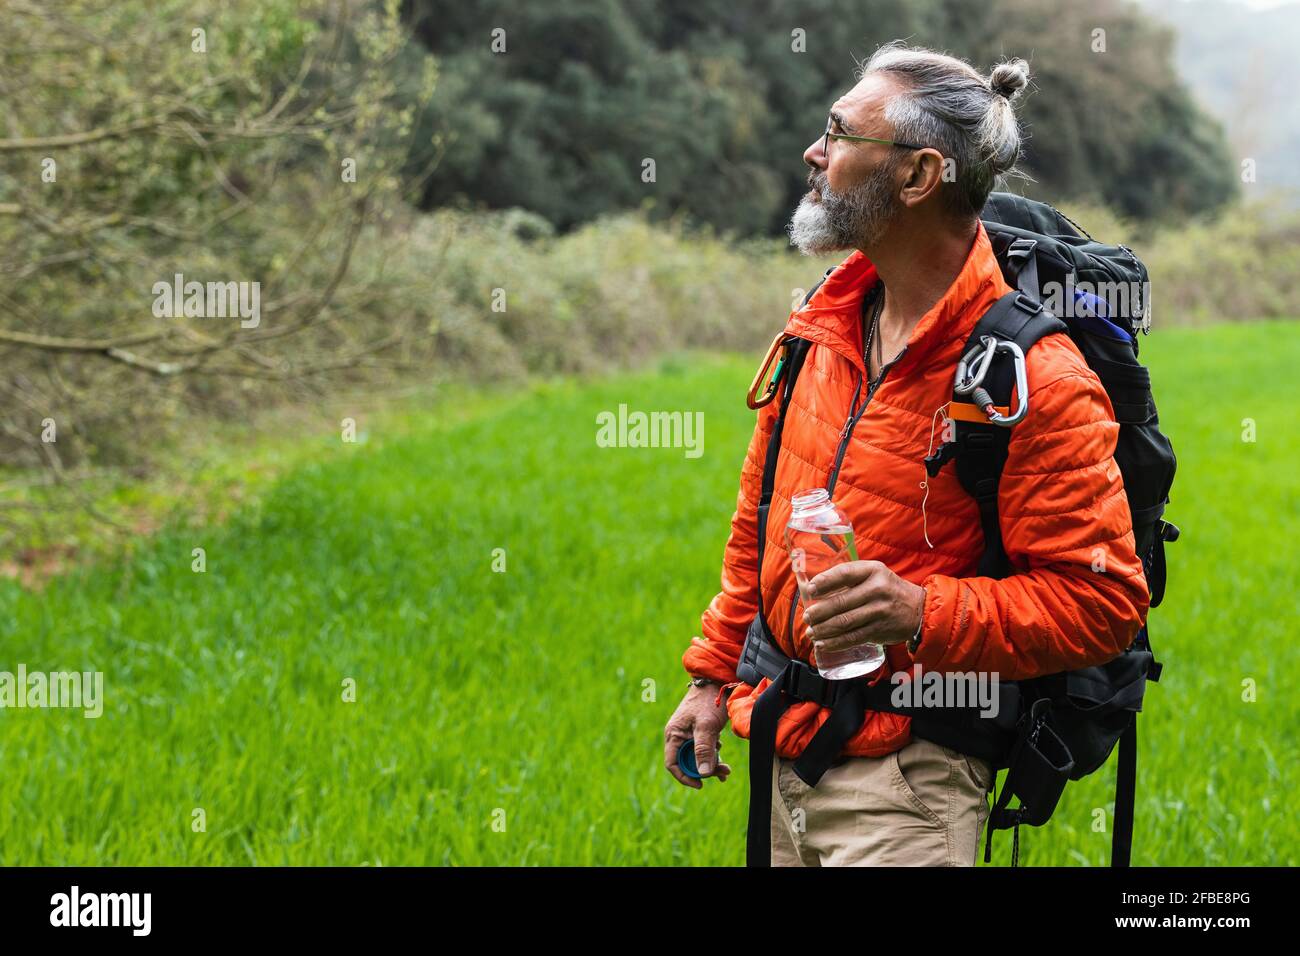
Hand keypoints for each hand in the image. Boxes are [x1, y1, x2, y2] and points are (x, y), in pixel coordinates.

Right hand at [663, 684, 731, 788]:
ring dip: (711, 764)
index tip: (700, 784)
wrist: (718, 681)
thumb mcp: (706, 726)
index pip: (672, 763)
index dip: (684, 776)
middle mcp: (679, 735)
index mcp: (673, 734)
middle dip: (704, 770)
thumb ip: (703, 750)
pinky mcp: (700, 732)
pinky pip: (704, 750)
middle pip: (687, 762)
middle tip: (723, 772)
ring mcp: (689, 734)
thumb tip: (703, 775)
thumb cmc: (709, 701)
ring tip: (727, 769)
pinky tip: (723, 761)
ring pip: (697, 757)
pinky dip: (713, 757)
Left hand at [802, 560, 924, 654]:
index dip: (825, 581)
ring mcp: (879, 611)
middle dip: (819, 612)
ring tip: (811, 632)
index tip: (810, 590)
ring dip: (824, 629)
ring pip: (845, 622)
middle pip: (841, 602)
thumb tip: (814, 587)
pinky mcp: (879, 630)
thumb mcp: (874, 574)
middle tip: (806, 617)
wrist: (918, 609)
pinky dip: (836, 643)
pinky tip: (823, 644)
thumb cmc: (887, 589)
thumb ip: (850, 577)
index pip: (844, 573)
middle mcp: (877, 589)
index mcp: (872, 571)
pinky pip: (853, 638)